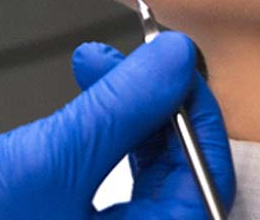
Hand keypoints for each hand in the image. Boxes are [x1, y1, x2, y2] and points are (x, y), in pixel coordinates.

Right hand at [0, 32, 234, 218]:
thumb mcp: (53, 160)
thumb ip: (121, 108)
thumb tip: (175, 58)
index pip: (206, 171)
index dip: (192, 105)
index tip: (169, 58)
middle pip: (180, 157)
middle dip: (152, 94)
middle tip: (129, 56)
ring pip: (150, 149)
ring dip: (126, 97)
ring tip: (95, 61)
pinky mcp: (93, 210)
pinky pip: (120, 153)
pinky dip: (106, 114)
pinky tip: (89, 85)